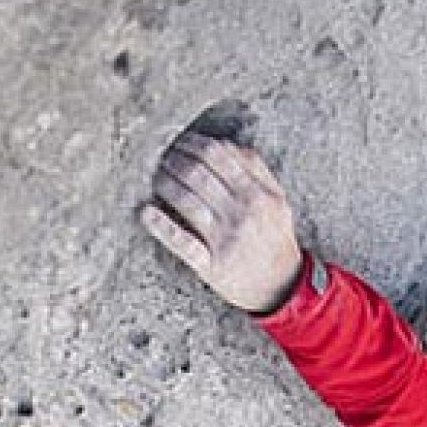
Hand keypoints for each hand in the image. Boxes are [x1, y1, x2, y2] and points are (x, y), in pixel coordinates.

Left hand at [140, 133, 302, 313]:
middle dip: (173, 160)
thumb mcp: (277, 201)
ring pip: (186, 201)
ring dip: (164, 184)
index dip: (192, 144)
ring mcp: (225, 240)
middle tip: (161, 157)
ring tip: (155, 177)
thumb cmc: (275, 238)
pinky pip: (181, 242)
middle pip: (197, 174)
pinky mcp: (211, 265)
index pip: (218, 156)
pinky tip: (146, 212)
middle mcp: (243, 214)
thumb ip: (257, 171)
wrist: (281, 285)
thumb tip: (226, 145)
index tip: (178, 141)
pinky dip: (161, 226)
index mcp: (259, 194)